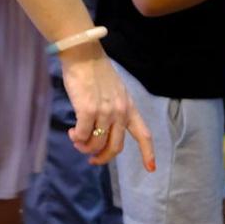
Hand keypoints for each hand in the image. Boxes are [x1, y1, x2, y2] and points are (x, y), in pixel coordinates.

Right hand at [59, 45, 155, 170]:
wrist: (83, 54)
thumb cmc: (95, 72)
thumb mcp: (114, 92)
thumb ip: (113, 111)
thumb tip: (100, 133)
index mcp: (129, 107)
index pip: (143, 134)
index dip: (148, 153)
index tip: (151, 169)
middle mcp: (120, 112)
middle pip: (115, 147)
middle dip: (102, 157)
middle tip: (91, 158)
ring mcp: (105, 112)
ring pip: (96, 143)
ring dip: (84, 146)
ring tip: (76, 139)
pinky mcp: (88, 110)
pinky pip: (83, 135)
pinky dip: (76, 138)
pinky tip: (73, 132)